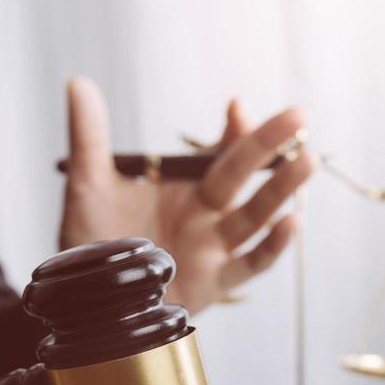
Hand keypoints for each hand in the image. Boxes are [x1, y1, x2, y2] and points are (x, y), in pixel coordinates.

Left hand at [57, 77, 316, 313]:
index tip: (237, 106)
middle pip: (244, 176)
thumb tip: (78, 83)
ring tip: (306, 161)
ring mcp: (213, 249)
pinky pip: (250, 264)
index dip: (234, 130)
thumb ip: (89, 137)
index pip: (219, 154)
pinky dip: (273, 246)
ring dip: (282, 188)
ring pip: (256, 215)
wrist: (86, 301)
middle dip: (270, 146)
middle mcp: (205, 216)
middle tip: (299, 116)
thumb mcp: (87, 187)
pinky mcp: (213, 283)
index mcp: (183, 189)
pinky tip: (291, 223)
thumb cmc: (92, 247)